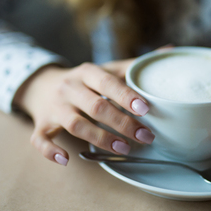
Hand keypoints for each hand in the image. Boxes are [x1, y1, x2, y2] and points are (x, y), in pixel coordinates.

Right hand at [13, 61, 154, 165]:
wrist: (41, 85)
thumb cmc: (83, 80)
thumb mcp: (105, 69)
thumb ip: (133, 66)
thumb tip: (170, 50)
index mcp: (86, 73)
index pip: (107, 83)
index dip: (126, 96)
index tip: (146, 109)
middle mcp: (69, 89)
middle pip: (96, 107)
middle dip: (122, 123)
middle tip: (146, 136)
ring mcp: (54, 108)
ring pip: (75, 125)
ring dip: (101, 138)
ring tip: (124, 149)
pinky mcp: (42, 125)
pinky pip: (40, 139)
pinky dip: (50, 151)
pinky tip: (65, 160)